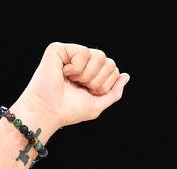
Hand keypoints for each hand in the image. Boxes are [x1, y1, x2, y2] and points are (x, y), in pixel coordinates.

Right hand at [14, 42, 129, 131]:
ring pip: (99, 55)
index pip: (113, 69)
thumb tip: (126, 75)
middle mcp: (82, 61)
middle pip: (108, 61)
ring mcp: (71, 53)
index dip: (106, 84)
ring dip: (88, 75)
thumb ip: (114, 91)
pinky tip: (64, 73)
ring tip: (73, 81)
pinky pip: (84, 51)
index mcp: (91, 73)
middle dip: (99, 80)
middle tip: (82, 87)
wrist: (50, 111)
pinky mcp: (60, 49)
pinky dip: (77, 68)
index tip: (90, 93)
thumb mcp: (98, 104)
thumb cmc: (70, 110)